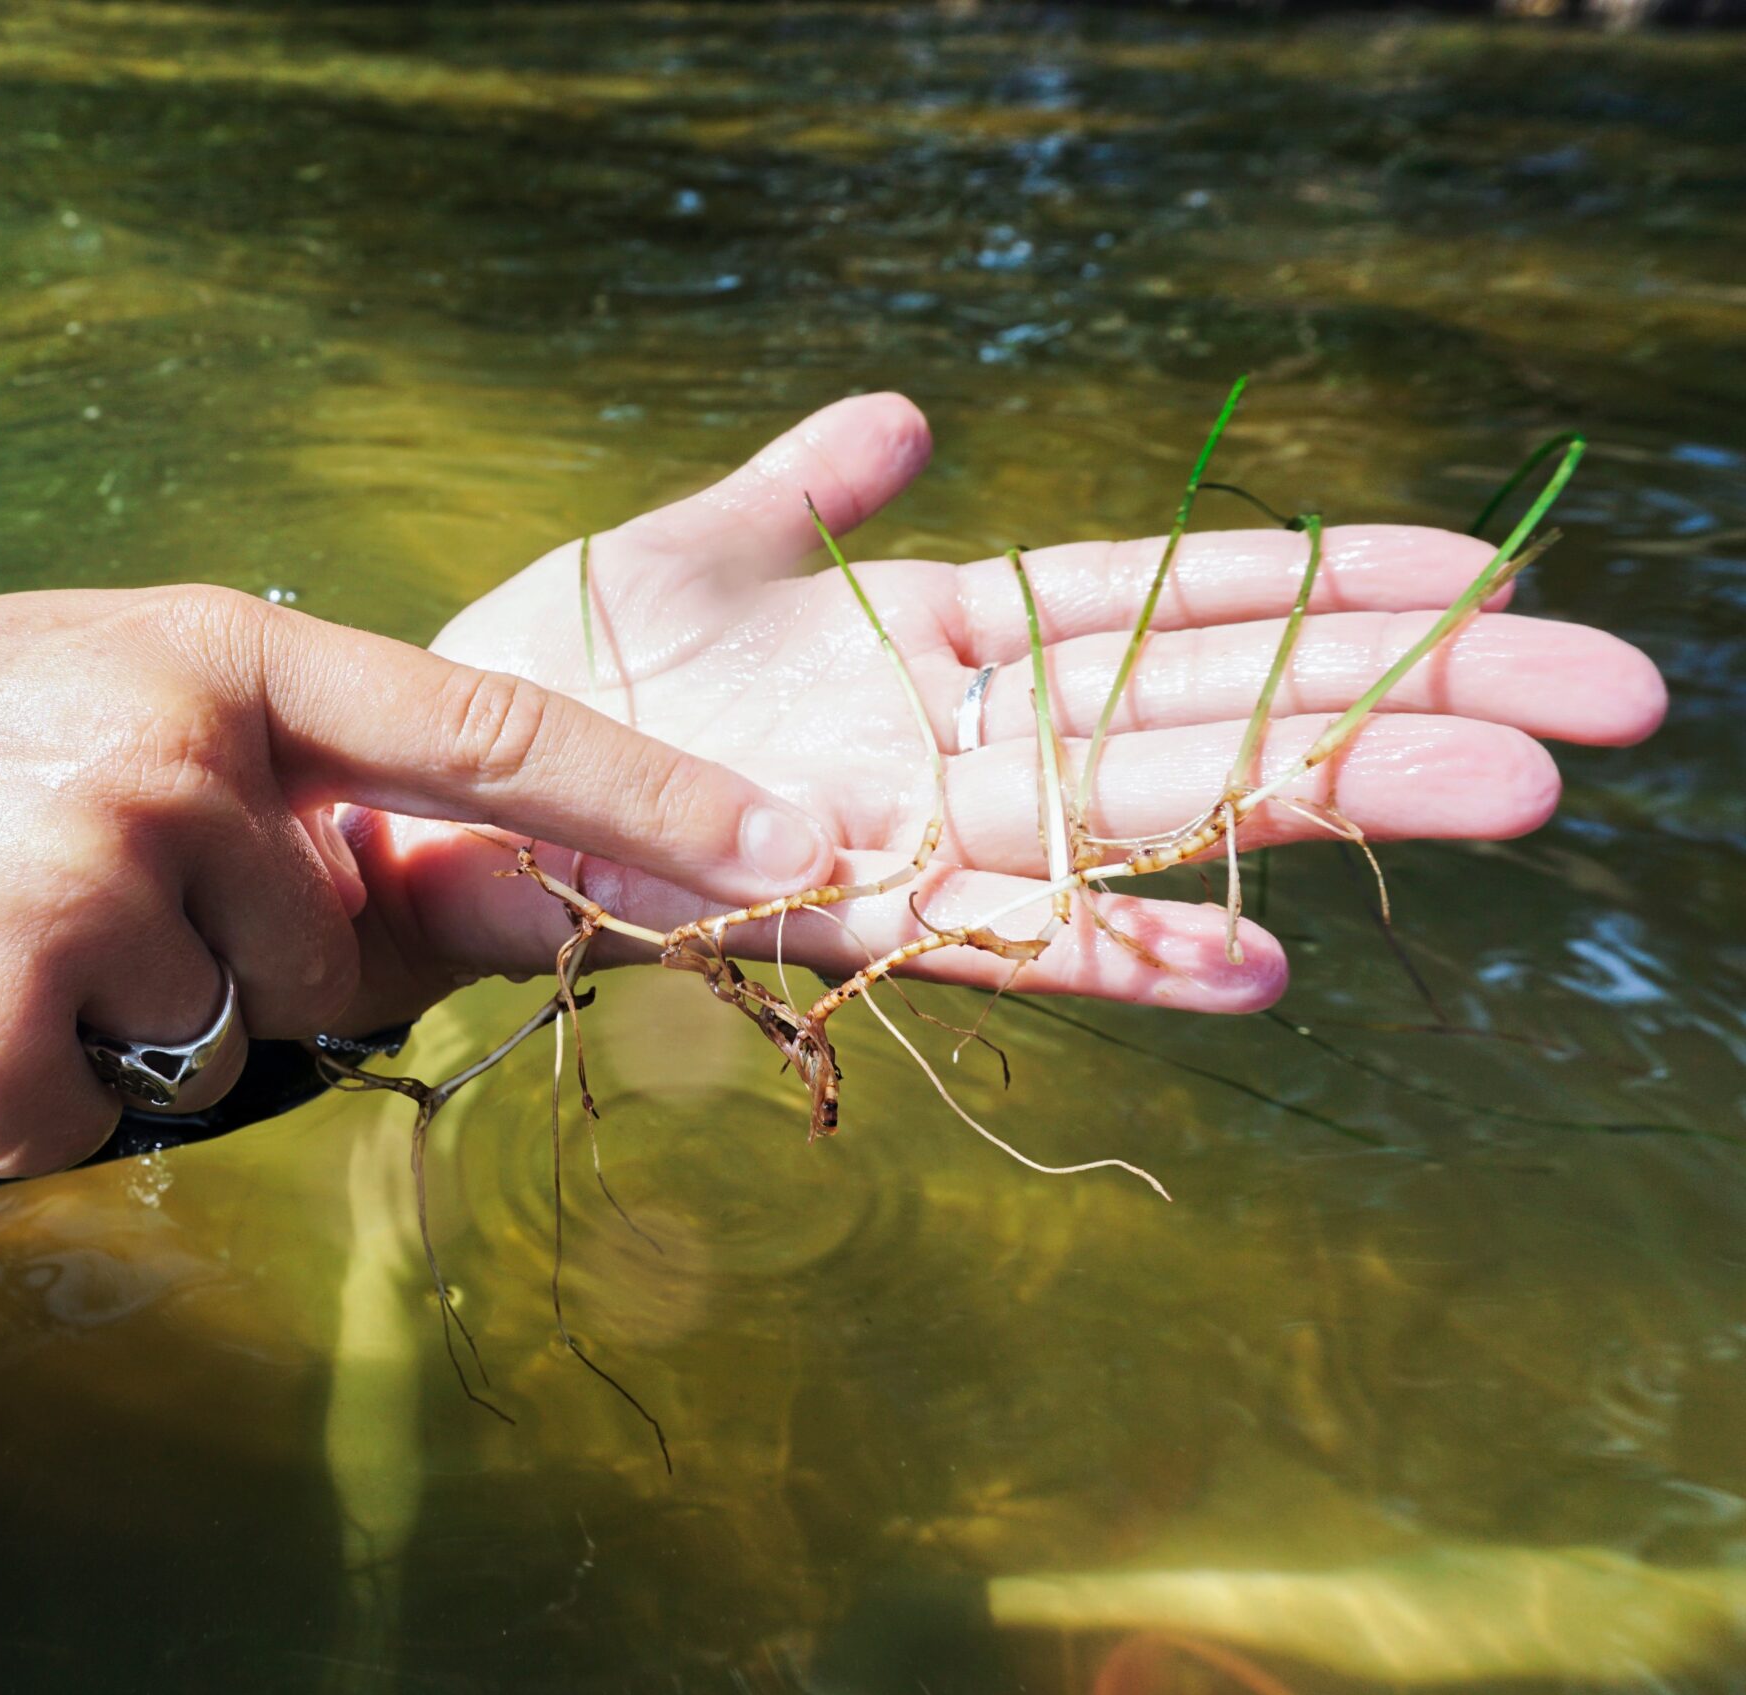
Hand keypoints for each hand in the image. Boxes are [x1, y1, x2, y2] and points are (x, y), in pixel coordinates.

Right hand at [0, 589, 838, 1253]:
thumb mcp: (92, 712)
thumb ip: (287, 791)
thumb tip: (491, 894)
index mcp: (203, 654)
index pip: (481, 725)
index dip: (653, 796)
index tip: (804, 843)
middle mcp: (160, 759)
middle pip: (330, 952)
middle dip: (227, 964)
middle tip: (50, 901)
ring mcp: (77, 901)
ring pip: (224, 1052)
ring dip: (118, 1035)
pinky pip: (106, 1133)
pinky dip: (25, 1107)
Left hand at [362, 394, 1665, 1009]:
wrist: (406, 765)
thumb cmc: (550, 660)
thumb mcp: (687, 544)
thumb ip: (805, 485)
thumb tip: (903, 412)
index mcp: (935, 637)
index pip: (1170, 598)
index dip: (1326, 581)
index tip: (1491, 563)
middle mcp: (947, 741)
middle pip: (1207, 708)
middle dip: (1398, 702)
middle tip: (1606, 704)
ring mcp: (894, 828)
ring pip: (1140, 814)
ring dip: (1311, 806)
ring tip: (1500, 796)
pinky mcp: (808, 910)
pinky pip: (980, 933)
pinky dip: (1108, 950)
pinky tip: (1247, 962)